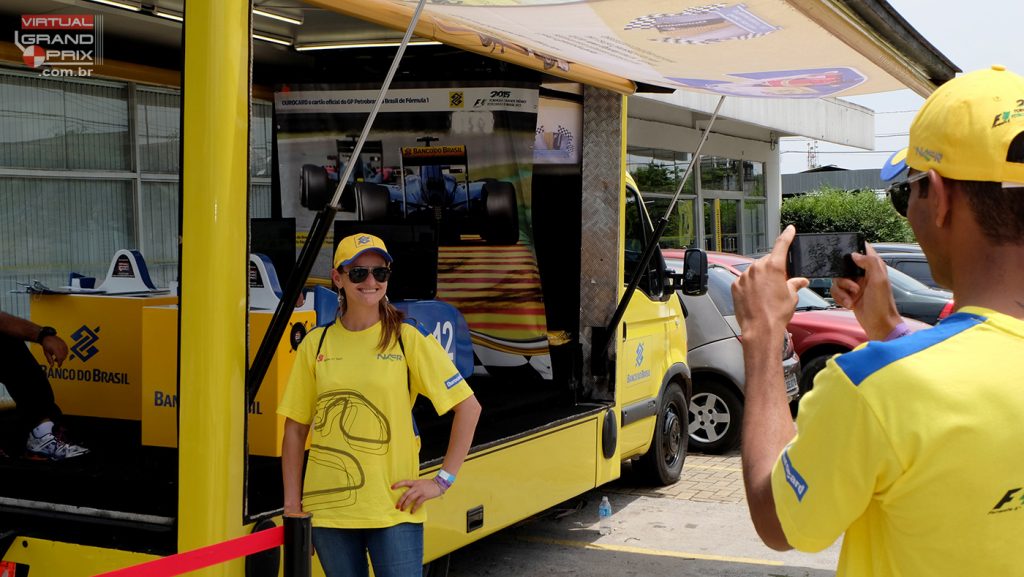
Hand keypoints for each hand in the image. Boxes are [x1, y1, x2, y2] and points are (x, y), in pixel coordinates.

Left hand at [41, 335, 67, 366]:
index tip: (58, 366)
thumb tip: (52, 365)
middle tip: (55, 360)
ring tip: (57, 356)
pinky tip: (60, 353)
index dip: (60, 363)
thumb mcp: (46, 353)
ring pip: (66, 354)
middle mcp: (60, 347)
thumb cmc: (46, 345)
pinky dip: (64, 353)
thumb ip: (49, 359)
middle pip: (63, 356)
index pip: (60, 358)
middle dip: (60, 360)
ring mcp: (63, 345)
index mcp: (55, 349)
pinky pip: (67, 351)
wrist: (48, 337)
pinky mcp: (65, 344)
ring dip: (62, 357)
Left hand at [392, 478, 442, 513]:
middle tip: (397, 506)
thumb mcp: (421, 483)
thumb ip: (415, 487)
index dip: (398, 484)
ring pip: (410, 498)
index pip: (404, 482)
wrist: (439, 484)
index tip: (392, 487)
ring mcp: (420, 491)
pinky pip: (417, 503)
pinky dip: (414, 508)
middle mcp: (416, 486)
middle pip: (405, 494)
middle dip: (400, 501)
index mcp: (415, 482)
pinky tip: (412, 512)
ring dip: (405, 505)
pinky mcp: (424, 496)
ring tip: (402, 509)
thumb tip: (409, 494)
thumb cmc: (430, 484)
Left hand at [732, 225, 808, 341]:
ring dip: (761, 278)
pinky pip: (745, 281)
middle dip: (773, 269)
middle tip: (778, 284)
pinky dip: (750, 286)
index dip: (787, 235)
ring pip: (755, 271)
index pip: (781, 245)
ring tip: (766, 295)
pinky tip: (755, 297)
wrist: (760, 329)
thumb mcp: (791, 297)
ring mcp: (744, 276)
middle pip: (767, 261)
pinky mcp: (735, 285)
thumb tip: (800, 281)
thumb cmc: (776, 314)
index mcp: (773, 267)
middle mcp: (757, 268)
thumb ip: (794, 284)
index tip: (790, 229)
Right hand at [830, 244, 902, 340]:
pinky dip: (840, 298)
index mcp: (874, 267)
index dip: (853, 249)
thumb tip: (854, 254)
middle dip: (843, 277)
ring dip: (842, 290)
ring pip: (838, 280)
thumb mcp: (879, 280)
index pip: (863, 249)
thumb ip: (870, 263)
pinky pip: (836, 291)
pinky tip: (849, 303)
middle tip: (852, 286)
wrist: (878, 324)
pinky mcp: (849, 295)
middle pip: (843, 266)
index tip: (846, 256)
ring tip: (851, 298)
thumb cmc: (882, 304)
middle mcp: (864, 274)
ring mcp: (855, 284)